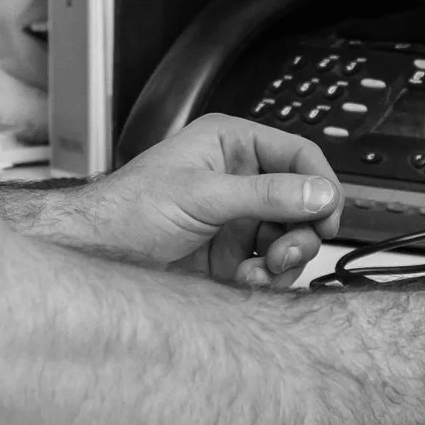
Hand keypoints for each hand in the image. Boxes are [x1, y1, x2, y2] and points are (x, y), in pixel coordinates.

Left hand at [66, 115, 342, 286]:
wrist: (96, 256)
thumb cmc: (128, 209)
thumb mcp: (202, 195)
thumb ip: (265, 194)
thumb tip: (318, 192)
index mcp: (232, 145)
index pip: (298, 156)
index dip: (319, 184)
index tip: (328, 214)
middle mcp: (240, 180)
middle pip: (302, 202)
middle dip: (302, 230)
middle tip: (289, 251)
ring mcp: (237, 220)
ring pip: (291, 239)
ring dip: (285, 259)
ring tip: (264, 269)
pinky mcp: (231, 256)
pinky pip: (271, 267)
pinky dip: (267, 278)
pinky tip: (245, 280)